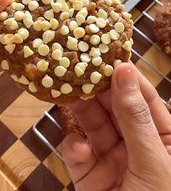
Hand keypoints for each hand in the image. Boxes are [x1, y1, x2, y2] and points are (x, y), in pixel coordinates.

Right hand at [62, 63, 170, 190]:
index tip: (109, 53)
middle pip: (115, 107)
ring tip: (69, 90)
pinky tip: (80, 149)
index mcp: (162, 139)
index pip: (144, 99)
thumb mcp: (152, 162)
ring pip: (93, 125)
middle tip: (81, 65)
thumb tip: (124, 72)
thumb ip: (135, 118)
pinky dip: (74, 148)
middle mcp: (136, 145)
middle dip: (98, 87)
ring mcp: (112, 160)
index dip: (127, 76)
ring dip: (80, 107)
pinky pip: (77, 153)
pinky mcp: (89, 176)